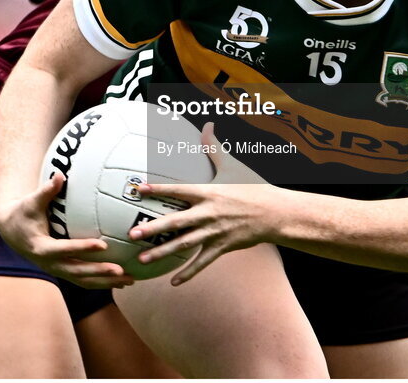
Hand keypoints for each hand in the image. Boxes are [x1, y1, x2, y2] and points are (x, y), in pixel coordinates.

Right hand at [0, 172, 134, 288]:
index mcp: (41, 247)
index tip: (103, 245)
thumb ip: (46, 191)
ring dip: (105, 282)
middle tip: (120, 270)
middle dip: (99, 272)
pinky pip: (84, 280)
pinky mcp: (63, 271)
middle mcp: (49, 264)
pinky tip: (121, 282)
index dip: (83, 248)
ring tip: (129, 280)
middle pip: (77, 271)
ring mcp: (57, 269)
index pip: (64, 249)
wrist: (12, 231)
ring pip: (83, 280)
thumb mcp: (31, 202)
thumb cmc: (23, 213)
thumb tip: (59, 176)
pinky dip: (102, 282)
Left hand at [128, 122, 278, 284]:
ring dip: (162, 253)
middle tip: (132, 234)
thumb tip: (207, 124)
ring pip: (184, 245)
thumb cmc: (254, 186)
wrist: (275, 212)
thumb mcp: (233, 165)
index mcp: (208, 192)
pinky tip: (173, 283)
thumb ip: (214, 147)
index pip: (178, 190)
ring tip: (142, 260)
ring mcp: (214, 232)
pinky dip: (188, 273)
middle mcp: (208, 213)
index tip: (139, 189)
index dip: (158, 189)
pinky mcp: (222, 247)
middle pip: (176, 222)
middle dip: (153, 229)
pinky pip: (202, 262)